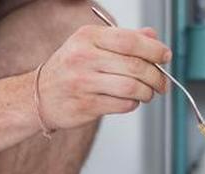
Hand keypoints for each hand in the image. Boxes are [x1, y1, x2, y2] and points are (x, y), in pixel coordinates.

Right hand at [37, 25, 171, 129]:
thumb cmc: (69, 68)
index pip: (130, 40)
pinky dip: (133, 104)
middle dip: (156, 76)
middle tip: (162, 82)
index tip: (165, 56)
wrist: (40, 95)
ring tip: (148, 93)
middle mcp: (84, 58)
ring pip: (131, 88)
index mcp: (88, 37)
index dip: (153, 49)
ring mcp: (84, 83)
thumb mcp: (91, 44)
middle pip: (135, 66)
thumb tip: (152, 36)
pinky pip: (122, 105)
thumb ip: (123, 39)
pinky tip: (130, 100)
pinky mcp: (86, 106)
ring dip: (147, 93)